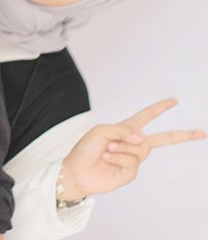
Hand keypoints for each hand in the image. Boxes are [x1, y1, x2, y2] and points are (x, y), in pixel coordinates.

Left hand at [59, 98, 205, 200]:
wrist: (78, 170)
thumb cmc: (86, 148)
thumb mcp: (102, 131)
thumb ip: (123, 130)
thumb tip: (143, 139)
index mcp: (127, 128)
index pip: (147, 116)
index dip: (160, 107)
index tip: (175, 100)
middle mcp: (133, 143)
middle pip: (163, 138)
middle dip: (183, 135)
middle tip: (203, 132)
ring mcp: (134, 158)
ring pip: (140, 149)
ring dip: (121, 147)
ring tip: (106, 150)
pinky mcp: (131, 172)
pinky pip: (132, 161)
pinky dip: (119, 158)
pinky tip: (108, 159)